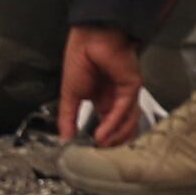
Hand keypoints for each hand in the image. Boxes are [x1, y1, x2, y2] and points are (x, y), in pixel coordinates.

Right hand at [55, 26, 147, 148]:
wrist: (90, 37)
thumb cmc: (79, 58)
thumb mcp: (69, 94)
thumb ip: (68, 117)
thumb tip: (63, 138)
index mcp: (103, 99)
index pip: (107, 125)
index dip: (101, 139)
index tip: (90, 152)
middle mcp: (117, 99)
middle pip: (122, 128)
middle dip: (113, 143)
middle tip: (101, 157)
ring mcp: (126, 94)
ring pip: (127, 122)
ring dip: (114, 136)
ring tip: (100, 146)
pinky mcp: (132, 88)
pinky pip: (125, 110)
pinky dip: (114, 124)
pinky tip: (102, 133)